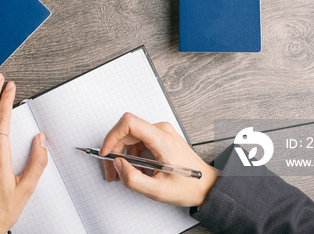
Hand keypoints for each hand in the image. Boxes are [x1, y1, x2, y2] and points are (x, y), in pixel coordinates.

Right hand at [100, 112, 217, 206]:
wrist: (207, 185)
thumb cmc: (189, 186)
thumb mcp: (158, 191)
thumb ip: (133, 179)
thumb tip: (117, 165)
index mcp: (162, 140)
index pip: (129, 123)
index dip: (112, 136)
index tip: (106, 152)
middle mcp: (162, 131)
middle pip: (126, 131)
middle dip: (114, 150)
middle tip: (112, 170)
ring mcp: (162, 132)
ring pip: (130, 136)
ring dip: (123, 154)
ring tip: (127, 173)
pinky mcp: (161, 137)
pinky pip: (138, 141)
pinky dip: (132, 155)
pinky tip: (137, 169)